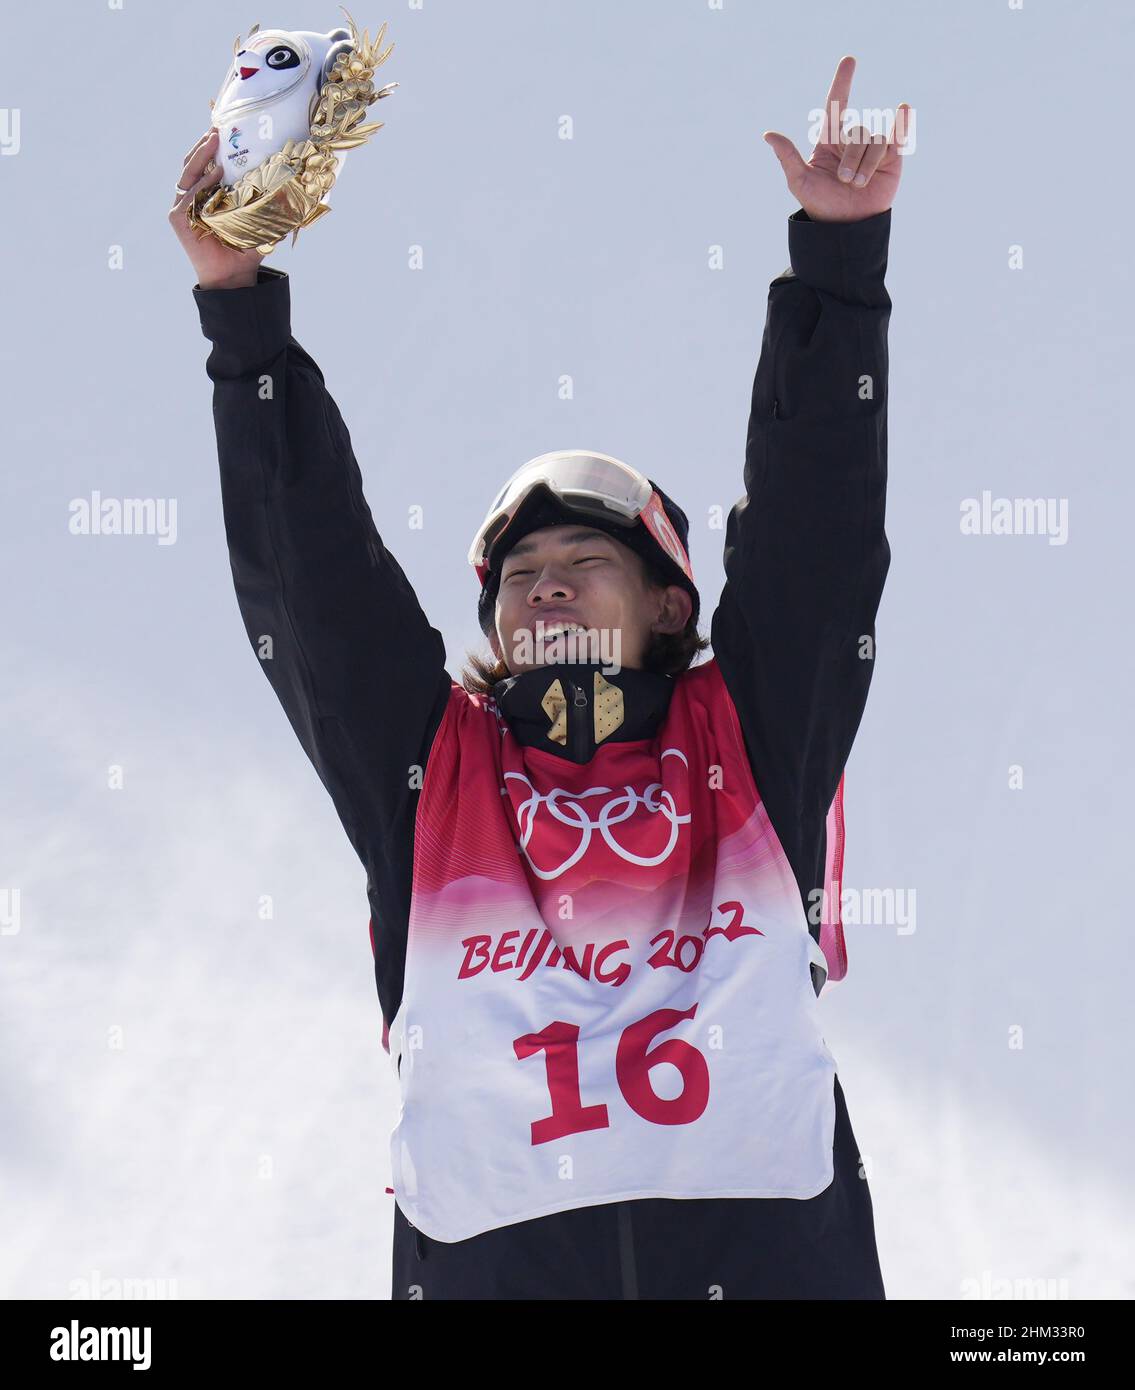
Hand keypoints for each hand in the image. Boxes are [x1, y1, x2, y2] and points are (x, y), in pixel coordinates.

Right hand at [168, 129, 265, 288]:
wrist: (235, 275)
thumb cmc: (245, 247)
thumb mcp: (257, 217)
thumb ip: (265, 199)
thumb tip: (291, 181)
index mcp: (205, 194)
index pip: (205, 164)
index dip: (211, 146)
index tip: (224, 129)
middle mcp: (190, 197)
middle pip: (193, 163)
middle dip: (205, 144)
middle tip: (218, 128)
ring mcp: (181, 207)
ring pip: (189, 174)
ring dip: (202, 156)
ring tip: (214, 141)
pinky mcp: (178, 220)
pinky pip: (189, 196)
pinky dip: (201, 184)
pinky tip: (214, 175)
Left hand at [763, 56, 908, 223]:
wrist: (846, 227)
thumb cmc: (820, 205)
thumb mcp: (800, 181)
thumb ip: (787, 156)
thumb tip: (768, 134)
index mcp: (829, 141)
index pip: (836, 105)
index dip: (842, 82)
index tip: (849, 61)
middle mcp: (851, 141)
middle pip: (856, 131)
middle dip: (851, 157)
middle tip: (845, 180)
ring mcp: (872, 148)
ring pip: (874, 139)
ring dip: (865, 165)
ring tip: (858, 185)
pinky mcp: (892, 158)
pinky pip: (898, 135)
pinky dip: (902, 122)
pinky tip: (903, 109)